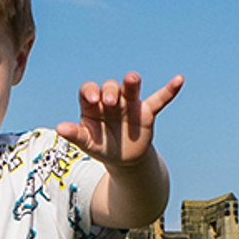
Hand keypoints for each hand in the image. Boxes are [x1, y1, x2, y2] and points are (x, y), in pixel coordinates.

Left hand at [57, 72, 183, 169]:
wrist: (123, 159)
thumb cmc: (101, 146)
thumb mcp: (87, 143)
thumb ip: (75, 135)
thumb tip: (59, 128)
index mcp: (93, 105)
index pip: (89, 90)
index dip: (90, 92)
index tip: (93, 101)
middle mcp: (111, 100)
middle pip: (110, 87)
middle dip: (111, 91)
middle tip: (110, 103)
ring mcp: (130, 104)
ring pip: (131, 88)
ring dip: (131, 82)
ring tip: (132, 79)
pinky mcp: (147, 111)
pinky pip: (159, 99)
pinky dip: (169, 90)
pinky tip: (179, 80)